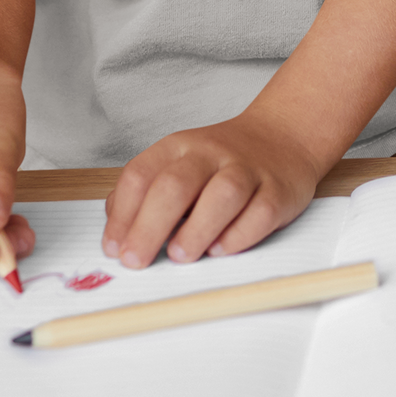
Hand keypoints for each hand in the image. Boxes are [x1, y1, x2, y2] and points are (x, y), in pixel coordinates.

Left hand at [101, 110, 322, 269]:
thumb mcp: (178, 162)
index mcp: (179, 147)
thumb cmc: (221, 161)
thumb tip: (115, 224)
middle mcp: (211, 154)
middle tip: (135, 260)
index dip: (122, 214)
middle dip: (149, 226)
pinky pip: (259, 214)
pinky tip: (220, 250)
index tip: (113, 248)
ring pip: (222, 195)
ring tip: (179, 256)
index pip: (141, 175)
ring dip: (197, 229)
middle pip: (175, 185)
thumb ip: (146, 190)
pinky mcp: (277, 191)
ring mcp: (247, 171)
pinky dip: (238, 236)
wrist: (282, 136)